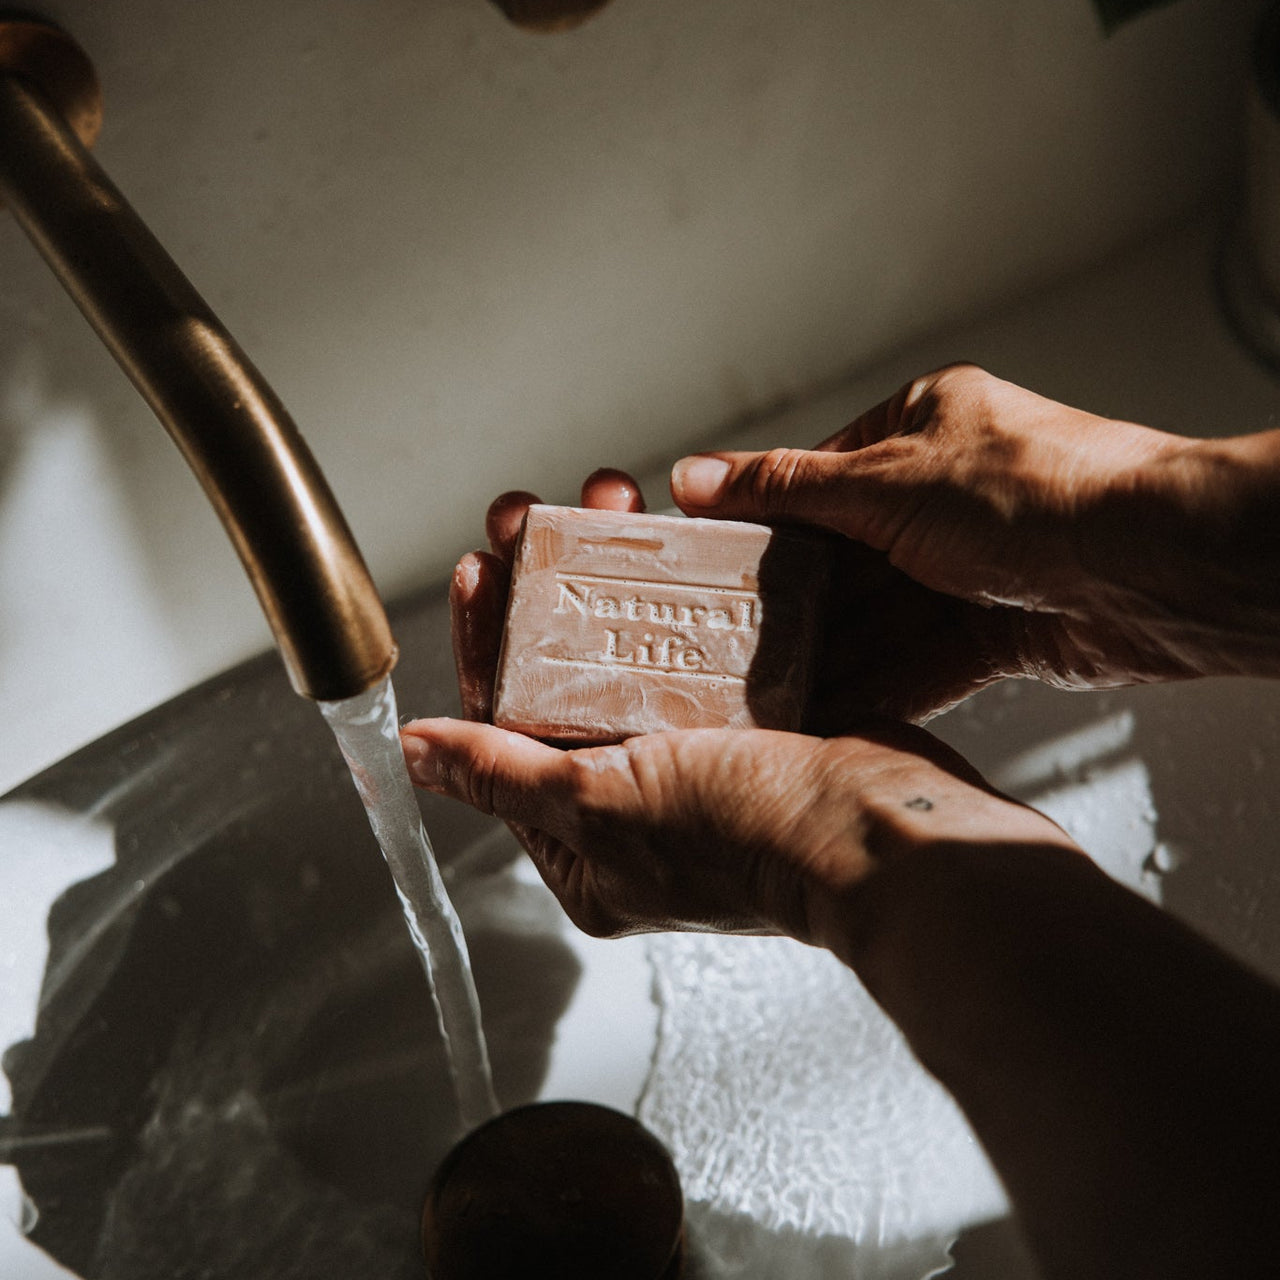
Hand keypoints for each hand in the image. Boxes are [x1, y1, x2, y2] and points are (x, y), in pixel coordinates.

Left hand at [404, 466, 1069, 937]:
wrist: (890, 835)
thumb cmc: (757, 839)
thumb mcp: (607, 808)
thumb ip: (505, 775)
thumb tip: (414, 756)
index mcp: (587, 843)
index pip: (501, 728)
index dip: (483, 643)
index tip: (481, 568)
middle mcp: (635, 803)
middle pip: (562, 677)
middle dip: (544, 588)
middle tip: (536, 516)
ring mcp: (696, 760)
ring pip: (627, 648)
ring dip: (609, 574)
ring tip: (608, 503)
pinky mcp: (753, 723)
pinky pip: (693, 646)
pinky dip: (676, 593)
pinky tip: (669, 536)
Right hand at [671, 363, 1279, 718]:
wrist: (1156, 568)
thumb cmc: (1046, 491)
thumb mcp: (889, 481)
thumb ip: (789, 489)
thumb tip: (703, 475)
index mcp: (923, 429)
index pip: (820, 480)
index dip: (765, 529)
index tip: (714, 568)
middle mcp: (949, 494)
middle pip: (848, 561)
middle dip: (798, 610)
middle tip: (737, 645)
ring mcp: (976, 563)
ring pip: (884, 619)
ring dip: (837, 657)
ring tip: (777, 692)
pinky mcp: (1002, 626)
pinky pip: (925, 662)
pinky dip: (885, 686)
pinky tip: (840, 710)